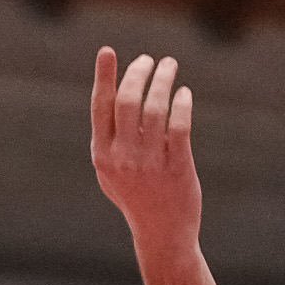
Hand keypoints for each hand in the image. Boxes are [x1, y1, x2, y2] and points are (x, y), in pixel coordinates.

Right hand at [91, 48, 199, 249]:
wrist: (162, 234)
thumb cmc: (136, 198)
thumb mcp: (111, 171)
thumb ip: (107, 138)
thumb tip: (111, 92)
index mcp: (102, 154)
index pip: (101, 106)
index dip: (103, 76)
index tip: (107, 51)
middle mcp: (123, 158)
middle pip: (128, 100)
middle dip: (139, 72)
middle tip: (150, 61)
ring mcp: (150, 164)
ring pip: (156, 108)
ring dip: (163, 80)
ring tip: (169, 67)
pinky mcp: (177, 168)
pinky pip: (179, 126)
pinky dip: (181, 103)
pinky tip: (184, 93)